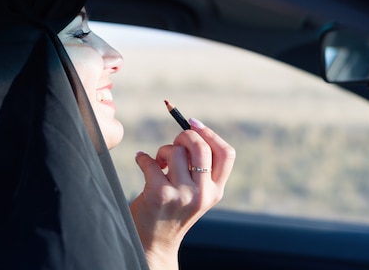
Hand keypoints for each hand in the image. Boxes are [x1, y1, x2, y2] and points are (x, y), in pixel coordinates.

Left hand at [130, 118, 235, 269]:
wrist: (153, 243)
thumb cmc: (172, 212)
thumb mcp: (195, 194)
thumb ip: (199, 170)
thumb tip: (190, 131)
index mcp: (215, 191)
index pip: (226, 154)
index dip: (210, 134)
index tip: (194, 124)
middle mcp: (202, 194)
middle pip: (201, 147)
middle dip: (184, 136)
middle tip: (174, 143)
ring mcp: (182, 194)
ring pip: (175, 151)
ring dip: (163, 151)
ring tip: (158, 162)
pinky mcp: (160, 194)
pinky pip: (151, 161)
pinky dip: (143, 158)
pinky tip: (141, 161)